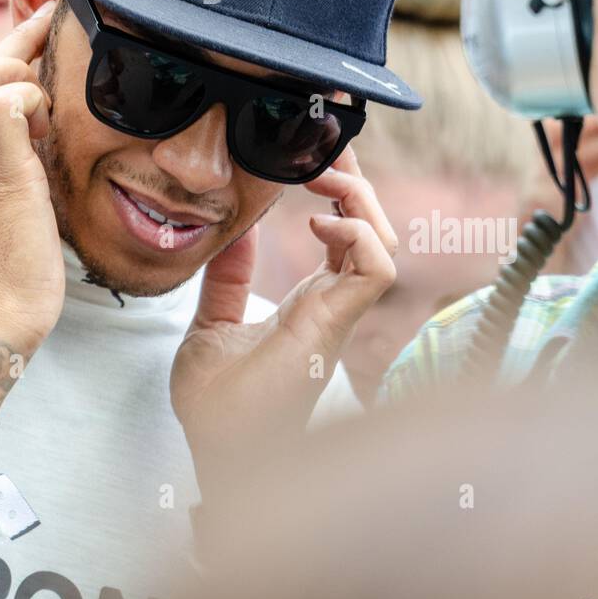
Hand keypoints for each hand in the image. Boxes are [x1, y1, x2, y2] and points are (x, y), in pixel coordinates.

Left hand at [170, 148, 396, 498]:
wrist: (216, 451)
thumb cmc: (218, 405)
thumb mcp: (213, 322)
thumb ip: (227, 278)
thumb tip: (230, 229)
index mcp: (311, 300)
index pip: (345, 231)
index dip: (340, 188)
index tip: (313, 154)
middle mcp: (332, 302)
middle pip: (372, 226)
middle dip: (354, 178)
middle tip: (322, 147)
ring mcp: (338, 312)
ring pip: (383, 240)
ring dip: (358, 197)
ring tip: (321, 176)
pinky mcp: (335, 324)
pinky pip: (377, 267)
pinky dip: (357, 233)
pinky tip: (318, 224)